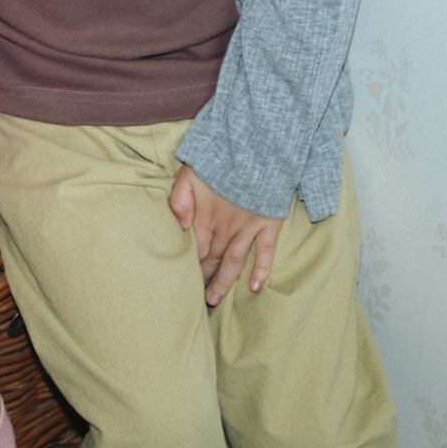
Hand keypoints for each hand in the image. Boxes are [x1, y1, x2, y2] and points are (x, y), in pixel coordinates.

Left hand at [168, 164, 282, 305]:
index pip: (194, 250)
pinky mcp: (267, 223)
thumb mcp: (188, 175)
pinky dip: (262, 269)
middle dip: (203, 278)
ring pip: (234, 261)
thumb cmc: (217, 160)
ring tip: (213, 301)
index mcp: (205, 216)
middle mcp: (226, 226)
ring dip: (223, 282)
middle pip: (212, 259)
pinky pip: (266, 250)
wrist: (252, 147)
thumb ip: (179, 200)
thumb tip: (181, 226)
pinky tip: (256, 289)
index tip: (179, 281)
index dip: (187, 265)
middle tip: (193, 298)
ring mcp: (248, 227)